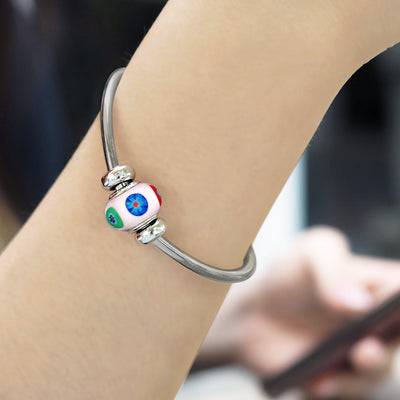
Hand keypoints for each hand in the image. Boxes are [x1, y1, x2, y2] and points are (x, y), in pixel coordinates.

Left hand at [197, 226, 399, 398]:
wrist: (256, 311)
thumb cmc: (290, 275)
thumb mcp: (309, 255)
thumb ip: (332, 270)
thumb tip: (359, 303)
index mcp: (380, 285)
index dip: (399, 300)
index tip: (393, 306)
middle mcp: (379, 325)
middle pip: (396, 336)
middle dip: (385, 344)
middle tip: (365, 348)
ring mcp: (361, 355)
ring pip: (373, 372)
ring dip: (358, 374)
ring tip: (339, 370)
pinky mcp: (339, 379)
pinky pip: (342, 390)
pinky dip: (332, 389)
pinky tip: (316, 384)